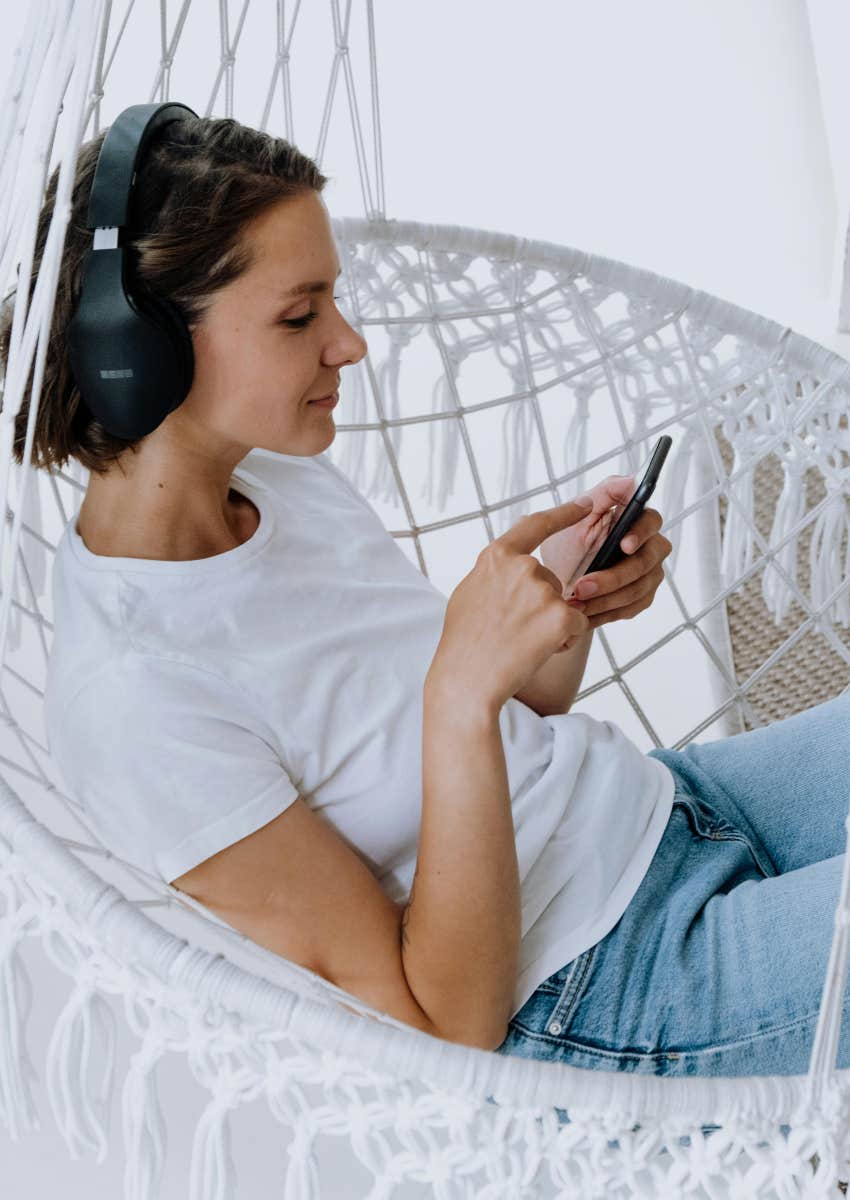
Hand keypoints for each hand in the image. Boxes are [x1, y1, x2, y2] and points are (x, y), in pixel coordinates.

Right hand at [429, 497, 593, 712]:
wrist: (466, 680)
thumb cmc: (464, 641)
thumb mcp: (471, 590)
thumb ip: (497, 569)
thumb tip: (515, 553)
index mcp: (497, 556)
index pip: (537, 525)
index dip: (564, 514)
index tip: (586, 504)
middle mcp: (522, 566)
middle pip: (551, 580)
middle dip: (542, 605)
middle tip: (512, 630)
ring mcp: (542, 590)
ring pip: (564, 604)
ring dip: (552, 624)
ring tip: (520, 642)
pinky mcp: (561, 615)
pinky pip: (577, 624)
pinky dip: (563, 640)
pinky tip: (536, 650)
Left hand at [541, 476, 672, 628]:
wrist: (556, 587)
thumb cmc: (566, 547)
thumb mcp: (576, 518)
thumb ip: (602, 496)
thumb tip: (630, 480)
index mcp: (632, 520)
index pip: (650, 520)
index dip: (641, 532)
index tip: (623, 545)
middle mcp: (647, 544)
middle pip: (648, 559)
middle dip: (615, 576)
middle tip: (582, 586)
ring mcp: (648, 572)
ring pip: (640, 587)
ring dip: (607, 598)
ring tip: (577, 602)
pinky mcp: (642, 596)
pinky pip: (634, 607)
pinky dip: (608, 612)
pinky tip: (587, 614)